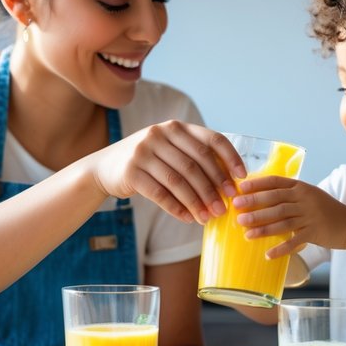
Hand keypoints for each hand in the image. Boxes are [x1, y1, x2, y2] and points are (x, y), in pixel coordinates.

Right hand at [88, 121, 245, 223]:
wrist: (105, 168)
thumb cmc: (148, 162)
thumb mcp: (170, 151)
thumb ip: (195, 159)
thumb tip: (229, 185)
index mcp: (176, 127)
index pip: (212, 140)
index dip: (230, 159)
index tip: (241, 179)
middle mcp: (160, 134)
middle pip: (196, 164)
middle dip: (214, 188)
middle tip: (225, 208)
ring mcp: (143, 151)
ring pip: (178, 181)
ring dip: (196, 202)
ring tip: (207, 218)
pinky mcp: (131, 171)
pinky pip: (159, 193)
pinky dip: (176, 208)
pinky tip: (187, 218)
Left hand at [230, 176, 345, 256]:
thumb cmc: (326, 210)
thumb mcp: (309, 196)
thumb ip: (290, 195)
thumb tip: (261, 197)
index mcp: (301, 187)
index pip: (276, 182)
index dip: (257, 184)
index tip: (241, 188)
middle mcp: (305, 199)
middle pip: (275, 201)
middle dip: (254, 204)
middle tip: (236, 209)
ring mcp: (310, 216)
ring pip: (282, 220)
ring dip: (262, 226)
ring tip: (246, 232)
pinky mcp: (314, 232)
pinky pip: (294, 241)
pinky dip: (281, 248)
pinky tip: (268, 254)